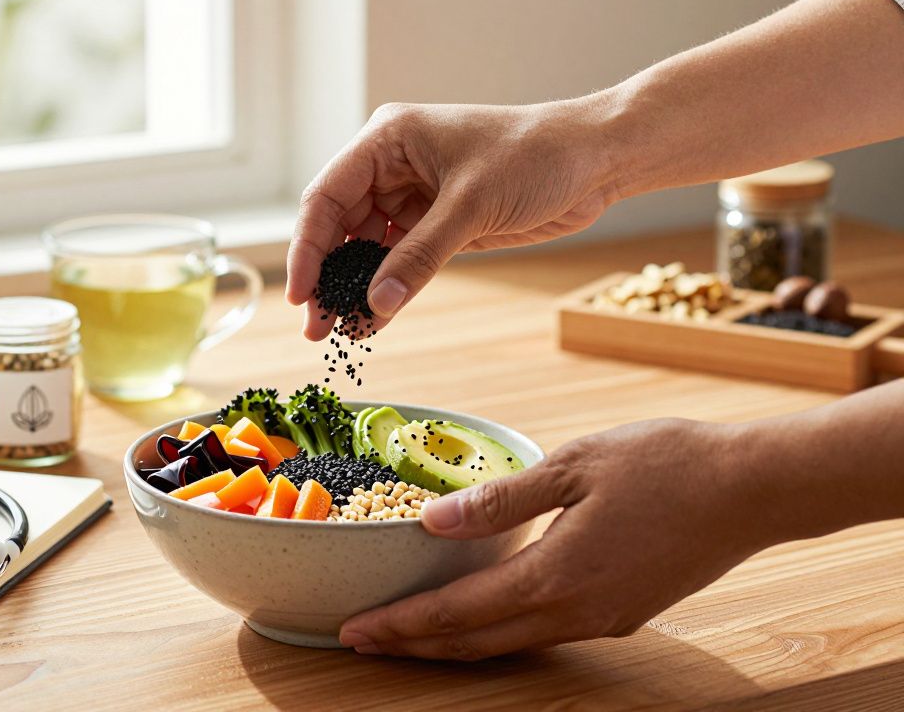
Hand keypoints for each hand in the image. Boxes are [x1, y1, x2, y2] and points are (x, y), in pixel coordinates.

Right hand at [286, 100, 619, 339]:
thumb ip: (420, 256)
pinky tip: (373, 320)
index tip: (301, 295)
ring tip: (341, 332)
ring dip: (353, 289)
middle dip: (326, 276)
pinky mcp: (436, 223)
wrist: (595, 160)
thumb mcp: (471, 206)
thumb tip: (376, 305)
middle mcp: (391, 166)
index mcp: (387, 140)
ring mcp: (412, 196)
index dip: (307, 248)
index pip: (326, 196)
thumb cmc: (536, 155)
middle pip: (338, 226)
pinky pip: (398, 261)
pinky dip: (386, 290)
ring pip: (365, 248)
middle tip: (316, 327)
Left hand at [338, 418, 777, 659]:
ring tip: (409, 633)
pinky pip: (545, 632)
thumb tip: (432, 523)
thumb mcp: (574, 465)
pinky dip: (499, 631)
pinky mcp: (623, 613)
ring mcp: (602, 619)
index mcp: (555, 576)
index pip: (457, 614)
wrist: (755, 489)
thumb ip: (500, 502)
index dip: (401, 626)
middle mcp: (575, 612)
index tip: (355, 630)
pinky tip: (482, 614)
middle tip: (361, 640)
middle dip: (414, 646)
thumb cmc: (668, 464)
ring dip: (453, 643)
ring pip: (510, 644)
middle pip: (476, 643)